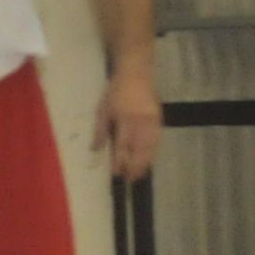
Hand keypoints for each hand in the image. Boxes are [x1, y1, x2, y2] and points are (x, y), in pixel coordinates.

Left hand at [91, 66, 162, 180]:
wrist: (136, 75)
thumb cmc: (116, 92)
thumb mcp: (102, 109)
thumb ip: (100, 131)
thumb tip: (95, 150)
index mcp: (124, 120)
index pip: (122, 146)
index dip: (120, 162)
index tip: (117, 174)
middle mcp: (140, 123)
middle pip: (139, 150)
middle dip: (135, 167)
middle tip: (131, 179)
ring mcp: (152, 122)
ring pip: (150, 148)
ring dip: (145, 163)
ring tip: (140, 174)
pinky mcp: (159, 120)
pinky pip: (157, 141)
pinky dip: (153, 152)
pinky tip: (149, 160)